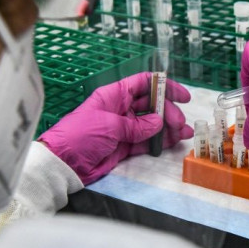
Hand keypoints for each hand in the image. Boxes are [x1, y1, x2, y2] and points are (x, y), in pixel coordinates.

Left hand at [39, 72, 193, 184]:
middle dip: (169, 112)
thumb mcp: (109, 126)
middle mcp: (121, 108)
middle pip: (152, 104)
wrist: (63, 164)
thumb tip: (158, 123)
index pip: (144, 83)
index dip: (164, 86)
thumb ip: (136, 125)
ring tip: (184, 134)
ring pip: (152, 124)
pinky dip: (161, 141)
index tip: (182, 96)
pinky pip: (147, 141)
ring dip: (169, 128)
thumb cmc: (80, 136)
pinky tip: (174, 142)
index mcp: (115, 95)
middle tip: (180, 124)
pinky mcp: (124, 146)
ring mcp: (124, 128)